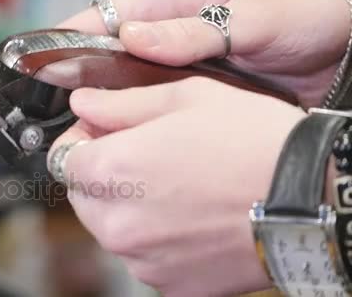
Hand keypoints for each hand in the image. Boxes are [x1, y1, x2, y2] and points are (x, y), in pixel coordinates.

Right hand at [48, 0, 349, 107]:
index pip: (105, 17)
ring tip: (82, 132)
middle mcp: (165, 32)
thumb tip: (134, 36)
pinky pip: (152, 103)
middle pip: (107, 55)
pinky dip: (135, 118)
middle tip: (57, 111)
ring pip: (125, 84)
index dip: (70, 39)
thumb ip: (196, 29)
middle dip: (79, 80)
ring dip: (104, 105)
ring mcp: (175, 64)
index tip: (41, 62)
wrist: (339, 48)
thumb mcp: (253, 16)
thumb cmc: (300, 14)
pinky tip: (123, 138)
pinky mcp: (188, 91)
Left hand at [48, 79, 305, 295]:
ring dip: (130, 209)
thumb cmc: (252, 141)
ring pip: (113, 230)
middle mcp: (118, 224)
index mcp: (111, 171)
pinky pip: (146, 258)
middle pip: (85, 198)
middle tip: (147, 157)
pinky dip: (157, 240)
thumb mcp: (184, 98)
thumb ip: (119, 104)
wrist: (313, 196)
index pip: (63, 159)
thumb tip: (82, 103)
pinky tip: (190, 218)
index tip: (105, 133)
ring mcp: (143, 261)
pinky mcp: (171, 286)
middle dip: (103, 176)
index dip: (82, 141)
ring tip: (177, 187)